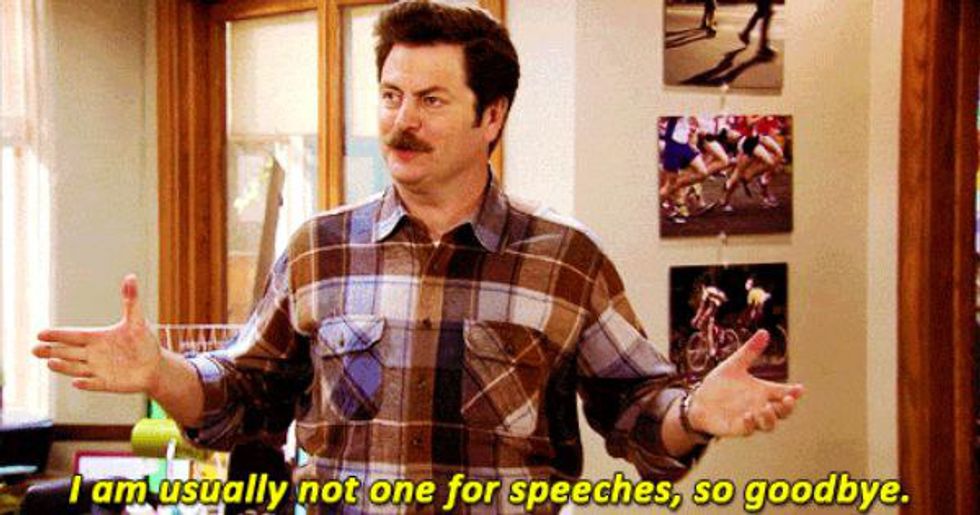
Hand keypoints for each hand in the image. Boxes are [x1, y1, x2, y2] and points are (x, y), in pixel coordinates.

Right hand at [33, 274, 161, 392]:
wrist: (155, 366)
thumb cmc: (143, 342)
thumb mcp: (137, 321)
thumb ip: (131, 300)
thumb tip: (131, 277)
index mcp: (97, 338)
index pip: (74, 335)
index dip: (58, 335)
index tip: (41, 333)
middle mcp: (93, 354)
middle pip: (68, 352)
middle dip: (51, 350)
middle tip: (34, 349)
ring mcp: (98, 369)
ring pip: (76, 367)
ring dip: (63, 366)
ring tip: (50, 362)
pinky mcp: (107, 383)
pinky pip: (94, 384)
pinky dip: (86, 383)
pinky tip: (77, 382)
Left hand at [688, 330, 803, 435]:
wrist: (698, 401)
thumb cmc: (719, 385)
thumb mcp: (734, 365)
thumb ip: (750, 351)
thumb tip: (764, 331)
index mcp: (762, 392)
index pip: (784, 393)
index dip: (794, 392)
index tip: (799, 388)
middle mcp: (760, 407)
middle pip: (782, 412)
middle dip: (787, 408)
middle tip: (788, 400)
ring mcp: (750, 419)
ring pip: (768, 425)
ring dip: (770, 418)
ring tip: (766, 408)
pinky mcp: (736, 427)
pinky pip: (747, 430)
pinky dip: (749, 424)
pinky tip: (747, 415)